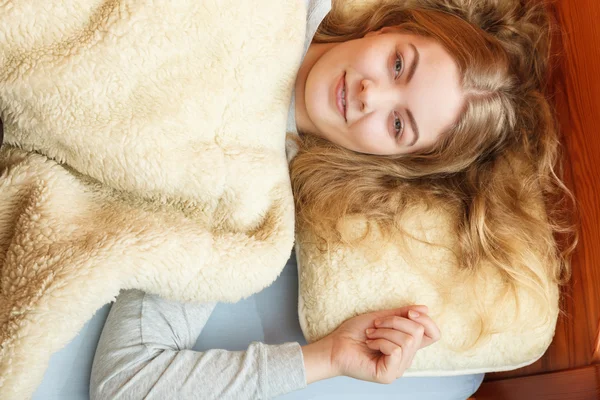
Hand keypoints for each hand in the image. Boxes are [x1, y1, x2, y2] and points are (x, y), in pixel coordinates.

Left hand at [301, 305, 440, 384]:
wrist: (335, 345)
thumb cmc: (355, 333)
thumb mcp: (382, 317)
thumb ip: (403, 314)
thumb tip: (425, 308)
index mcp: (407, 345)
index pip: (433, 335)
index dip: (427, 320)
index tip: (410, 312)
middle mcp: (406, 358)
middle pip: (418, 332)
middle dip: (395, 321)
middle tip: (376, 324)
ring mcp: (398, 368)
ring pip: (407, 340)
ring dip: (384, 331)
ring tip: (371, 335)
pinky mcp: (388, 375)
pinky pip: (395, 350)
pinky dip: (380, 341)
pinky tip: (370, 343)